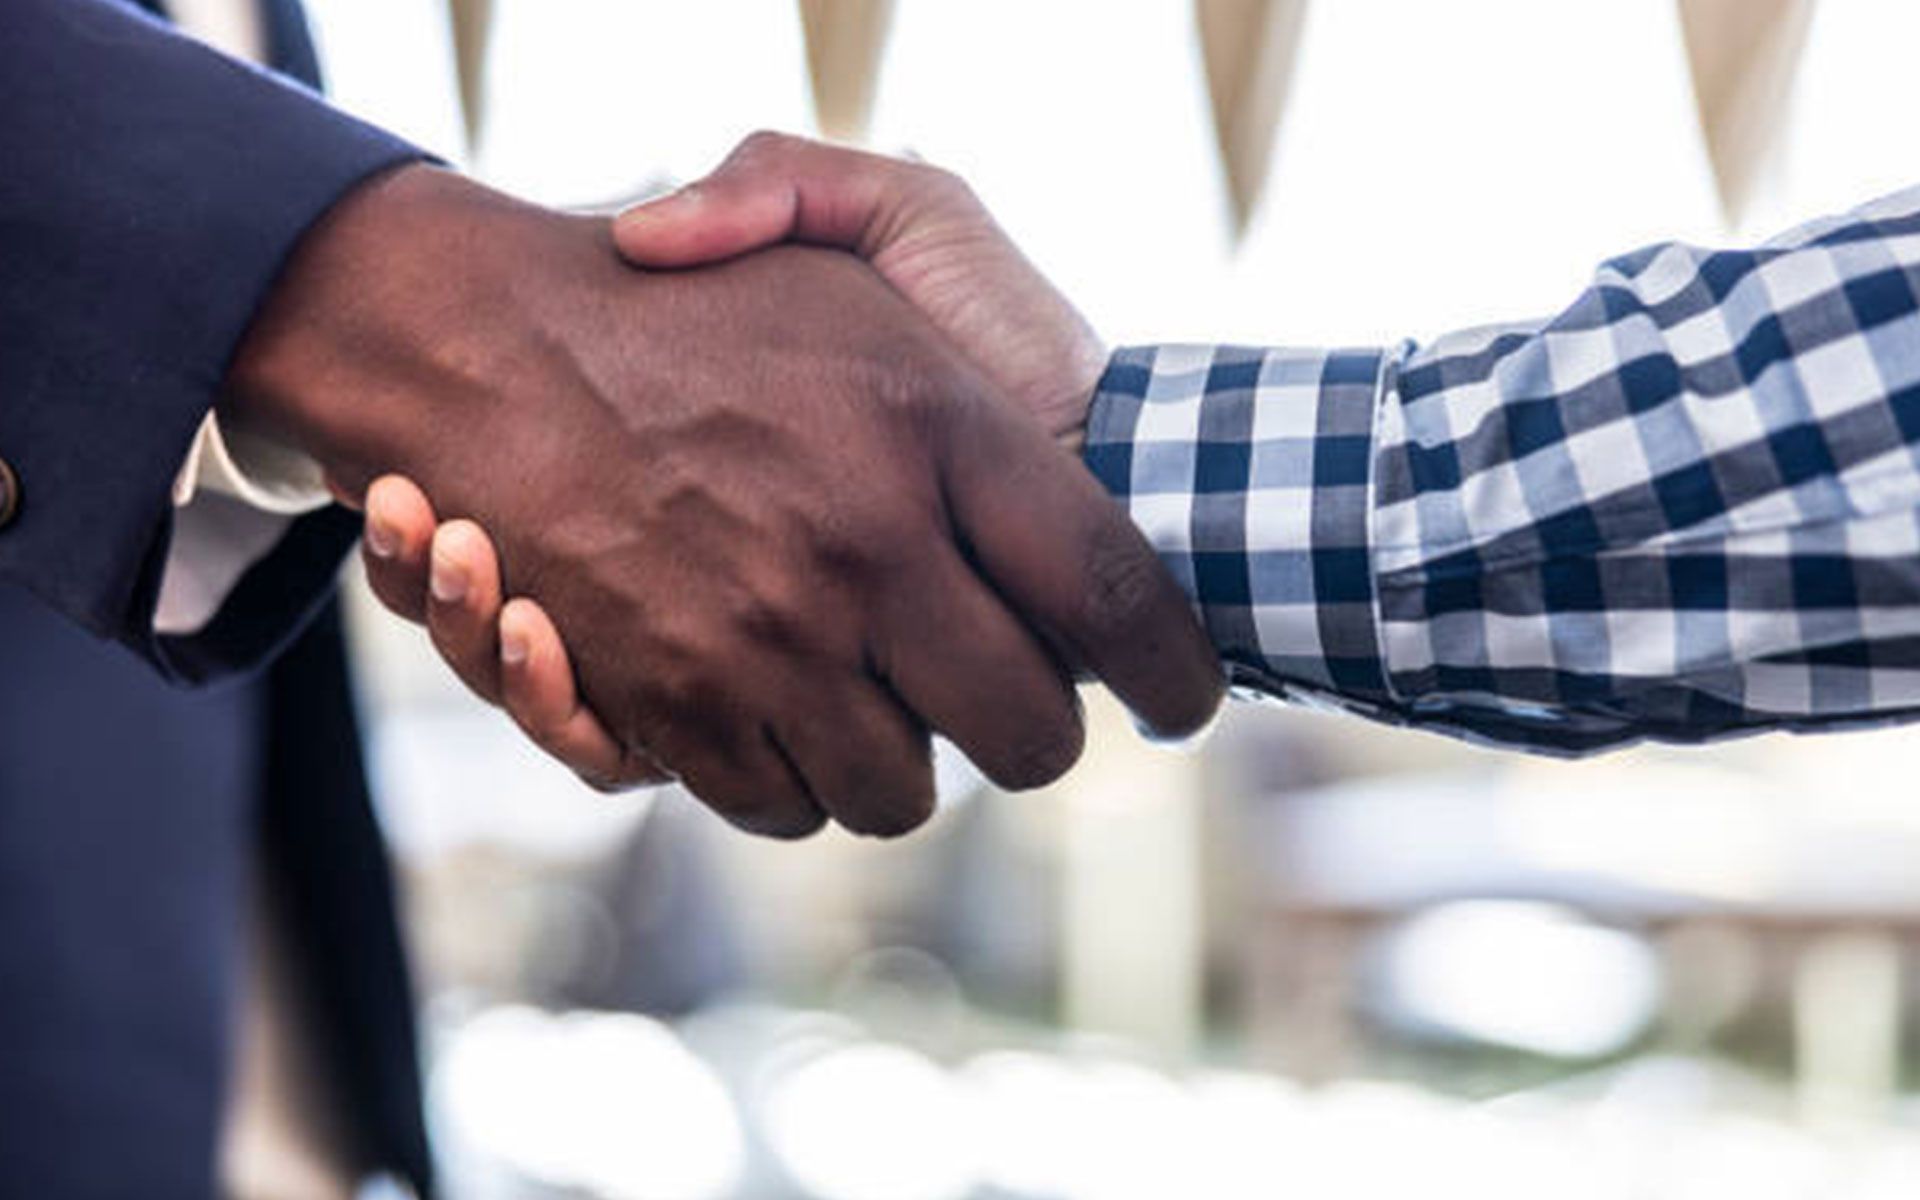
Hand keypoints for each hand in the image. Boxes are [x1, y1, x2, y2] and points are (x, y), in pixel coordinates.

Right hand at [234, 164, 1220, 837]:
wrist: (495, 338)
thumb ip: (1007, 330)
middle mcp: (868, 548)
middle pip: (1028, 735)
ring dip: (906, 760)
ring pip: (903, 794)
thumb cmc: (719, 295)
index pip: (1120, 596)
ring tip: (878, 692)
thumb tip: (1077, 430)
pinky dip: (798, 777)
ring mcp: (768, 638)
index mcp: (941, 428)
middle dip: (1034, 733)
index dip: (1175, 672)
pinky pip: (784, 804)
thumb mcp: (869, 226)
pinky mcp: (675, 704)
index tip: (1185, 700)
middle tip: (1006, 697)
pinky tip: (787, 704)